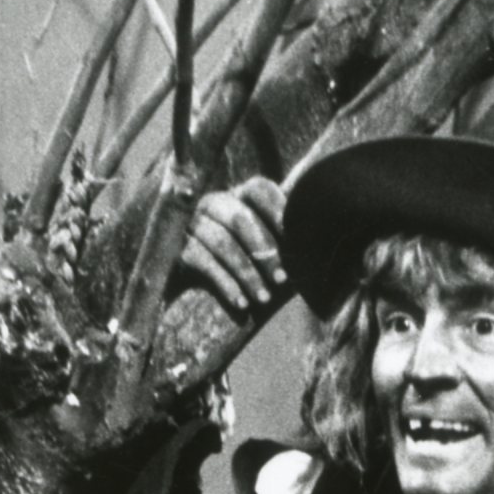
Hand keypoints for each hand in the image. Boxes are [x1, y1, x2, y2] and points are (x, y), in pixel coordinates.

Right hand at [178, 177, 285, 313]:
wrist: (188, 291)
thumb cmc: (240, 268)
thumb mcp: (261, 252)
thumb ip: (284, 244)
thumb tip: (318, 247)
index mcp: (237, 198)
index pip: (259, 189)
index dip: (278, 209)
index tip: (294, 238)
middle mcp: (213, 204)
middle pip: (240, 217)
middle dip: (265, 250)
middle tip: (282, 280)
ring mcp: (192, 224)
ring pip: (222, 242)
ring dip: (247, 273)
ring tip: (264, 299)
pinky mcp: (176, 248)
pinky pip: (202, 263)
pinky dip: (225, 284)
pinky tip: (241, 304)